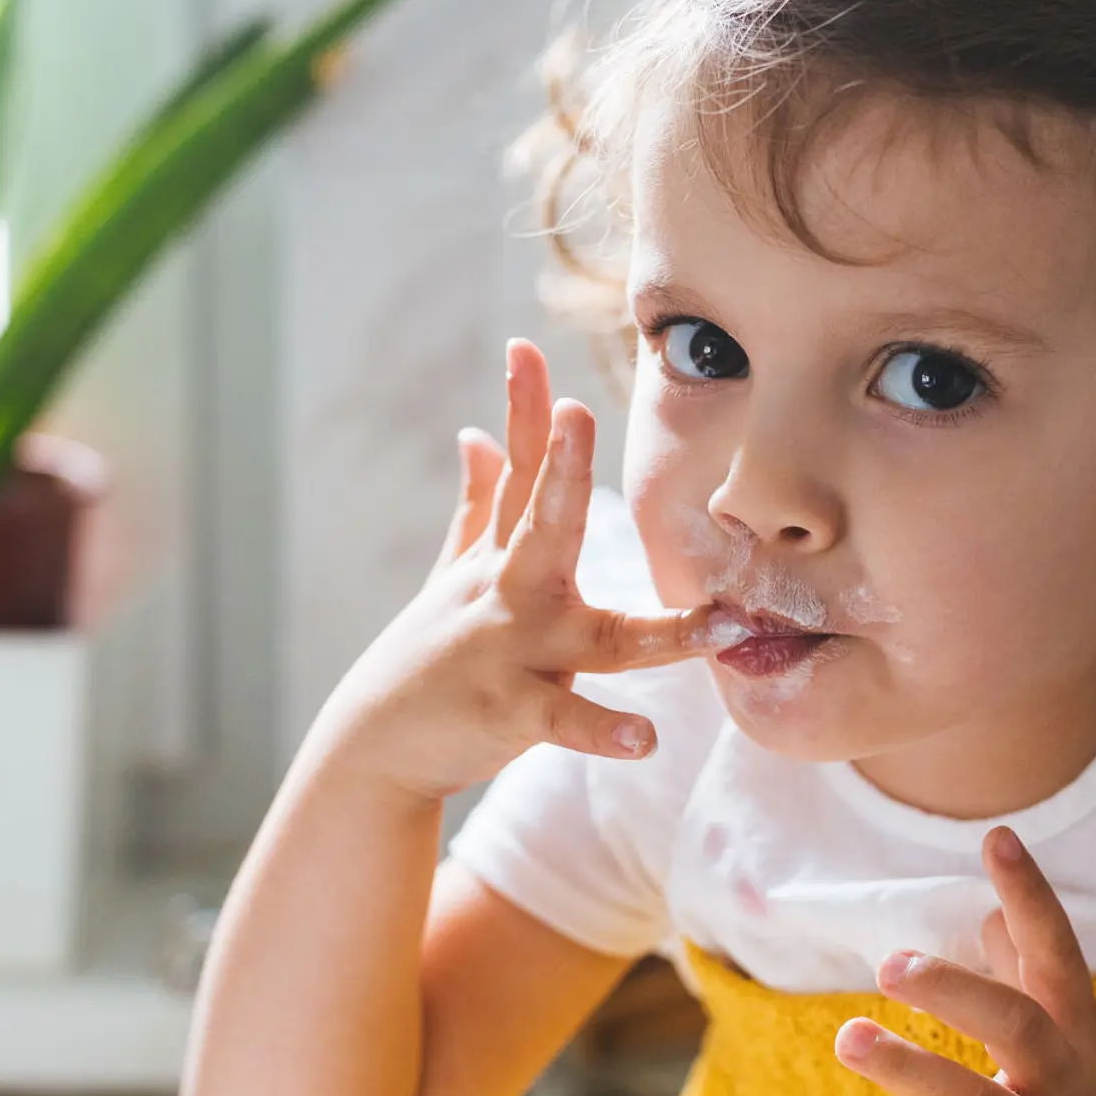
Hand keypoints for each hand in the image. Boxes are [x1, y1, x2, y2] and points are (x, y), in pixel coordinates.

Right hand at [316, 339, 740, 802]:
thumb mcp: (452, 572)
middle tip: (578, 414)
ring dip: (662, 634)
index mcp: (501, 558)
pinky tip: (646, 739)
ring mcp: (514, 654)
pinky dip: (605, 732)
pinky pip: (569, 722)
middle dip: (561, 471)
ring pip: (598, 638)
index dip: (525, 410)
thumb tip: (477, 435)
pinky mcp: (514, 713)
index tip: (526, 347)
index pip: (521, 472)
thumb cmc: (428, 656)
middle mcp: (509, 595)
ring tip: (719, 624)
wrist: (376, 748)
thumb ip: (479, 504)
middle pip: (543, 525)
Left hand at [809, 826, 1095, 1095]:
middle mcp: (1061, 1088)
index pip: (1057, 956)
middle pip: (1017, 1027)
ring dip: (914, 1070)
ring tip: (850, 1036)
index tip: (996, 837)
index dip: (1031, 896)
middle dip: (957, 991)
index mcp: (1076, 1040)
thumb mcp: (1076, 1042)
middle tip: (890, 964)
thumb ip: (1029, 979)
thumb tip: (989, 914)